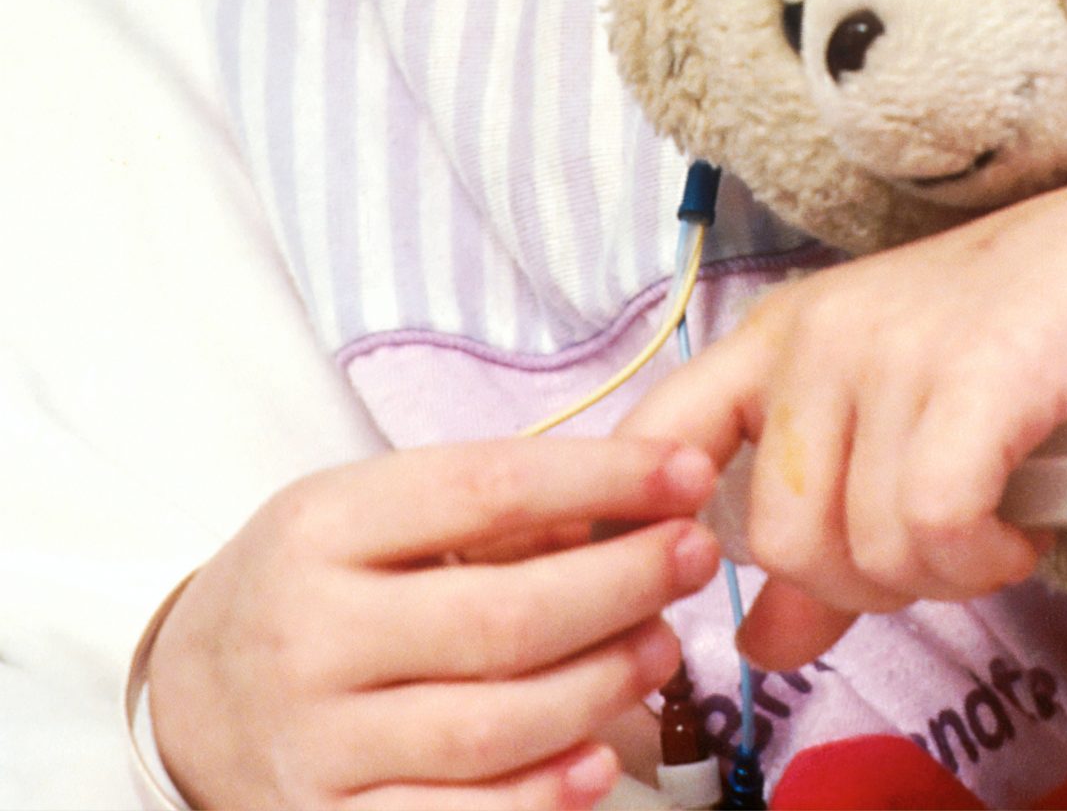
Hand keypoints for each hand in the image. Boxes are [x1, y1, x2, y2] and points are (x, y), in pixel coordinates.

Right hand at [148, 434, 720, 810]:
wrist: (186, 694)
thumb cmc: (310, 582)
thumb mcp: (365, 511)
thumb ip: (485, 510)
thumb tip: (631, 504)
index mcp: (321, 526)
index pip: (485, 491)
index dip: (602, 481)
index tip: (687, 474)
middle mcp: (310, 634)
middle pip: (504, 616)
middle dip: (623, 584)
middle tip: (693, 557)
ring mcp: (316, 743)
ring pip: (494, 725)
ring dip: (603, 686)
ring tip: (662, 646)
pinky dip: (540, 797)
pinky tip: (601, 759)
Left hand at [625, 157, 1066, 669]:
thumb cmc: (1038, 336)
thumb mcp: (906, 420)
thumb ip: (828, 531)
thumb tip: (760, 644)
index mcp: (784, 334)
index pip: (658, 437)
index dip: (655, 532)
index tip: (706, 588)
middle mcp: (821, 333)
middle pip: (776, 538)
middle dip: (861, 582)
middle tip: (938, 548)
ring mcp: (894, 349)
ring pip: (861, 548)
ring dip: (940, 574)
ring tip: (995, 524)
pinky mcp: (973, 377)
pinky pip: (933, 530)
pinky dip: (983, 559)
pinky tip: (1022, 530)